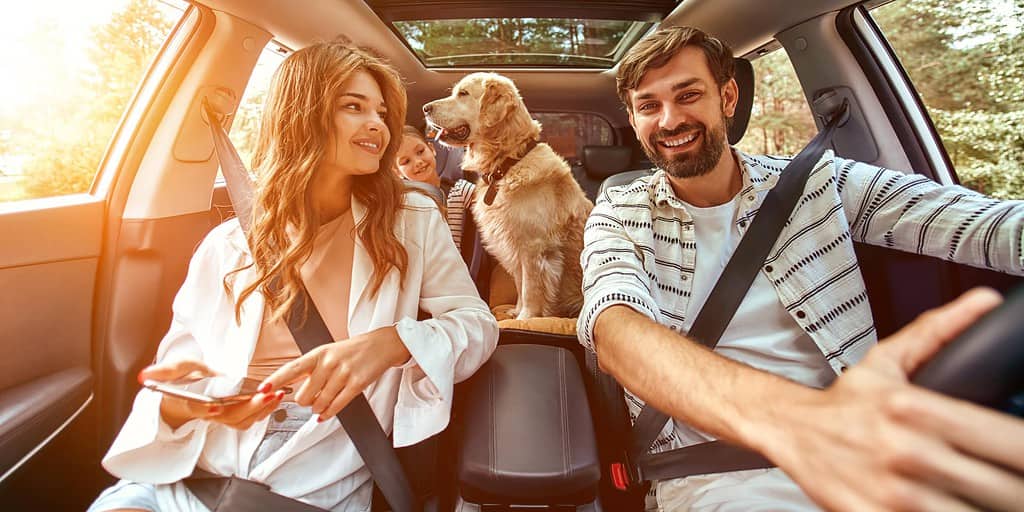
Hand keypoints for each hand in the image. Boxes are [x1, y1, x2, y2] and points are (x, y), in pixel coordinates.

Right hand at [140, 360, 284, 429]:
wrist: (191, 390)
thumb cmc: (183, 380)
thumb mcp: (174, 368)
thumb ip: (163, 371)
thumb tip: (144, 376)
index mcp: (190, 402)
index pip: (196, 408)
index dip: (204, 409)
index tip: (214, 406)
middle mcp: (208, 412)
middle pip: (227, 417)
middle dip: (247, 408)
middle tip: (263, 395)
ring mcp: (223, 416)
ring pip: (242, 420)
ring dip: (261, 410)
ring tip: (276, 395)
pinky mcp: (235, 415)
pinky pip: (251, 418)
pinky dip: (265, 410)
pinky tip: (277, 398)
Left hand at [260, 326, 410, 421]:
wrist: (380, 346)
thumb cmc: (351, 351)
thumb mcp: (327, 352)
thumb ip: (310, 368)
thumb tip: (291, 387)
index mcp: (318, 354)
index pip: (292, 368)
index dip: (276, 379)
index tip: (262, 389)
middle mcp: (328, 363)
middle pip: (304, 395)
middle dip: (305, 401)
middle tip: (310, 397)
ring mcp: (343, 373)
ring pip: (319, 403)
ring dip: (318, 408)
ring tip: (321, 403)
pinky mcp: (356, 384)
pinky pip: (337, 406)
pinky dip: (328, 413)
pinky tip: (325, 413)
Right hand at [766, 288, 1023, 510]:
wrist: (787, 430)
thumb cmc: (842, 403)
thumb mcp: (889, 360)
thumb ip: (940, 331)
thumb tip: (986, 301)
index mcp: (918, 409)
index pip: (1010, 441)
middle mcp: (910, 453)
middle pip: (1005, 489)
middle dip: (1018, 490)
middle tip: (1014, 484)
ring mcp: (896, 496)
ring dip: (990, 508)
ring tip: (989, 497)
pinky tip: (953, 506)